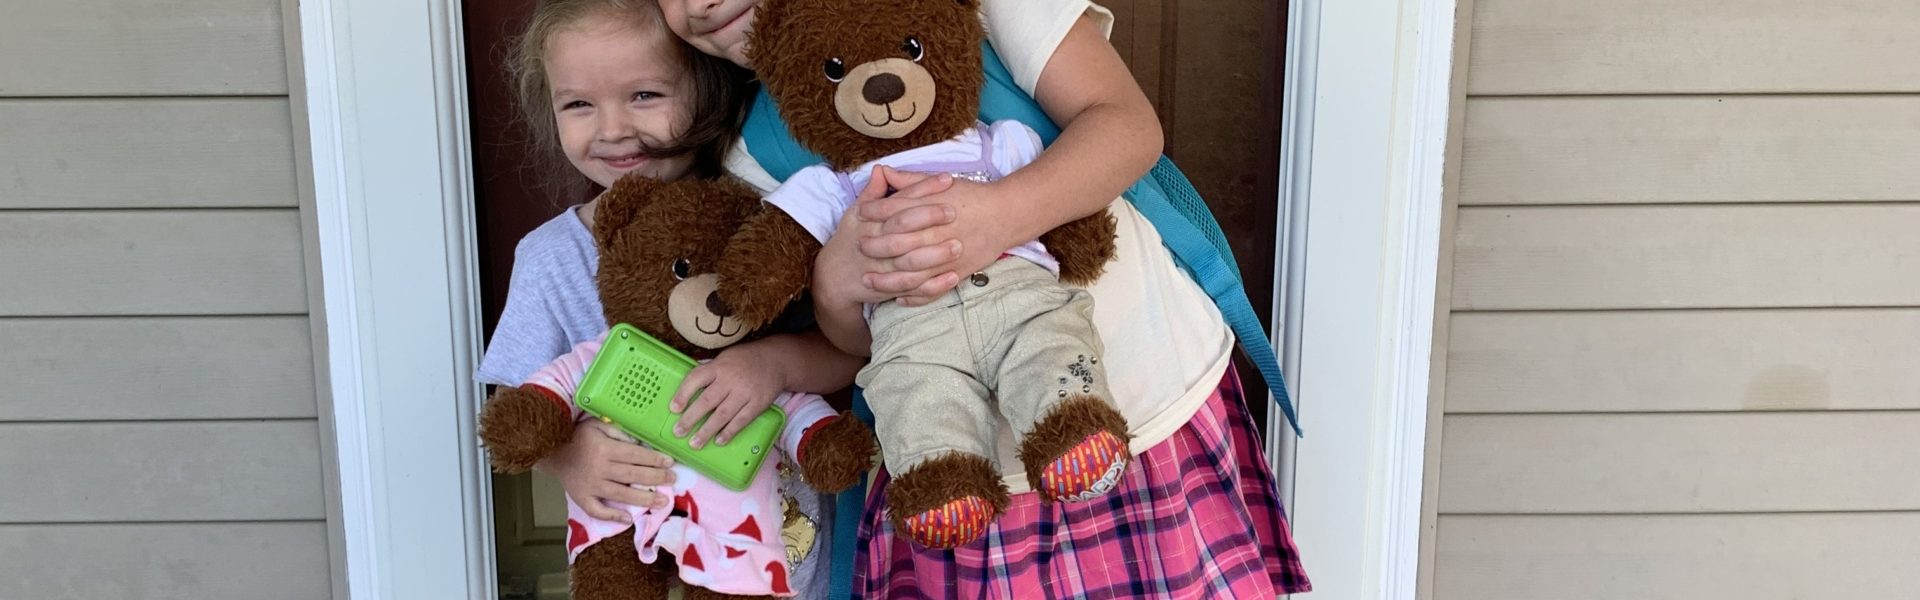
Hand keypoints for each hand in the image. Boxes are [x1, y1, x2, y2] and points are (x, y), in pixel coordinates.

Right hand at [537, 420, 674, 521]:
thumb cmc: (577, 436)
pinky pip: (598, 510)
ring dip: (644, 499)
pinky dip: (612, 516)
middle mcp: (598, 468)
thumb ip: (619, 432)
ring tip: (663, 501)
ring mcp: (590, 485)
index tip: (669, 462)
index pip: (634, 455)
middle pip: (632, 475)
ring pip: (621, 494)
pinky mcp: (581, 498)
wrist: (551, 452)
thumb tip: (640, 444)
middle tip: (673, 479)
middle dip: (656, 478)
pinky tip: (629, 519)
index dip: (654, 459)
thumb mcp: (597, 425)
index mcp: (604, 449)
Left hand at [669, 339, 783, 448]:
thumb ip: (709, 371)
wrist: (776, 360)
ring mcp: (745, 392)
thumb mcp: (725, 358)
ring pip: (723, 414)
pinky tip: (719, 440)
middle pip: (707, 400)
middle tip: (678, 431)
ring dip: (707, 431)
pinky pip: (741, 420)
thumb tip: (688, 388)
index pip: (696, 378)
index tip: (673, 408)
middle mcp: (730, 380)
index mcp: (719, 367)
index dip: (683, 393)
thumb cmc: (745, 360)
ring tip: (695, 443)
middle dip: (691, 418)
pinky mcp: (757, 403)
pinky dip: (729, 432)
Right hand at [815, 166, 960, 307]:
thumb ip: (872, 193)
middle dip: (929, 218)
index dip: (923, 188)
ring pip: (910, 260)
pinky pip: (914, 288)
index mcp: (871, 220)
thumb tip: (881, 169)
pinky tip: (953, 277)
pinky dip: (933, 285)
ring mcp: (884, 267)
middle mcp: (877, 241)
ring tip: (959, 246)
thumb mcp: (855, 215)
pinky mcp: (890, 288)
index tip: (947, 180)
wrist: (833, 278)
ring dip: (935, 254)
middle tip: (954, 211)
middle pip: (904, 227)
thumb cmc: (849, 241)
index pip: (900, 200)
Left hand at [857, 175, 1012, 305]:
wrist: (1003, 215)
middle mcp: (932, 233)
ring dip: (886, 279)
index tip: (858, 215)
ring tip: (869, 281)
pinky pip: (930, 290)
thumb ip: (910, 180)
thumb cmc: (971, 196)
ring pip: (908, 273)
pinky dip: (913, 296)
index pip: (892, 210)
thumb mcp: (939, 182)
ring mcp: (943, 256)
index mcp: (928, 208)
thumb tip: (883, 171)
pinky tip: (898, 297)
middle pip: (895, 243)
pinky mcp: (954, 272)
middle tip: (859, 248)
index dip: (872, 213)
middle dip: (874, 247)